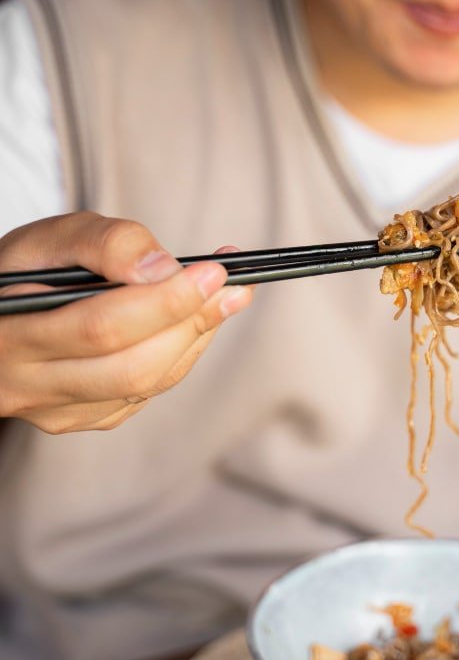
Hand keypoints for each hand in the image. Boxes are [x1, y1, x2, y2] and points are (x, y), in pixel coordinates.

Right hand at [0, 212, 252, 432]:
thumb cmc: (22, 271)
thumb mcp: (46, 240)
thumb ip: (103, 243)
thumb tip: (164, 269)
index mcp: (10, 333)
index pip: (101, 328)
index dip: (165, 302)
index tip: (213, 272)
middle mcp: (27, 384)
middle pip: (131, 368)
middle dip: (190, 323)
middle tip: (234, 287)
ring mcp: (54, 411)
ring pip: (143, 387)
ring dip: (194, 340)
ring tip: (226, 298)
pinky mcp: (80, 419)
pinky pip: (142, 395)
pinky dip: (177, 357)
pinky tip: (191, 323)